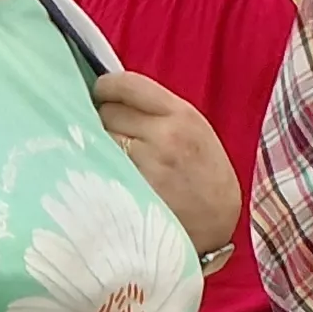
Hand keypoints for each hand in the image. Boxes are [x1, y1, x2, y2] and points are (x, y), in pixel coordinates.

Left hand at [93, 72, 241, 251]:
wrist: (216, 227)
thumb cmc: (206, 178)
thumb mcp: (196, 133)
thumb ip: (160, 111)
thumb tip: (112, 96)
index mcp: (182, 116)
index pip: (127, 84)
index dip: (107, 87)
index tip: (100, 93)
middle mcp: (162, 136)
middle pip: (106, 111)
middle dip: (105, 119)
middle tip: (113, 133)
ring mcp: (142, 164)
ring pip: (97, 137)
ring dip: (98, 143)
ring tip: (111, 156)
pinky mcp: (125, 188)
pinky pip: (96, 164)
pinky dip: (96, 165)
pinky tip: (107, 173)